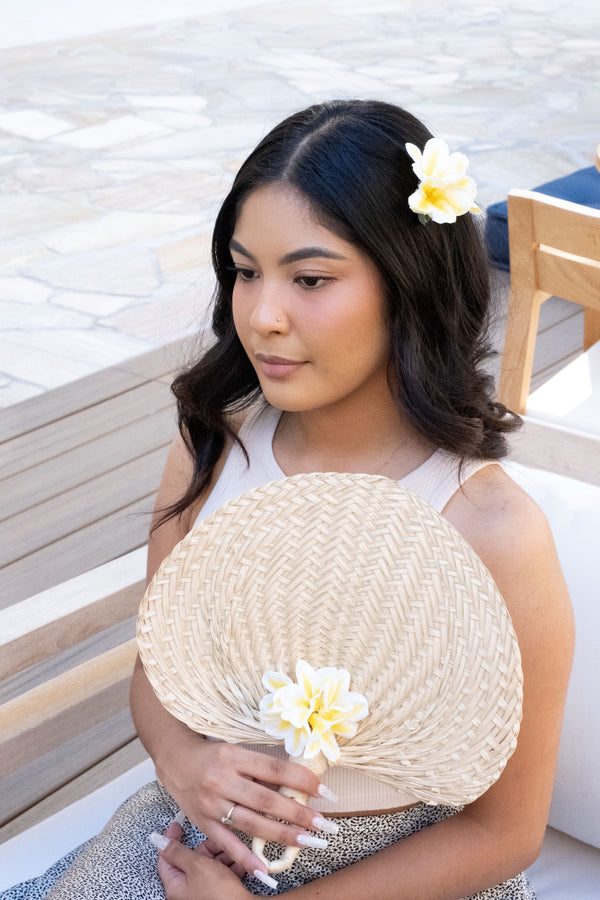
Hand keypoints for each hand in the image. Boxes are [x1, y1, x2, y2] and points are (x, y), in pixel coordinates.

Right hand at [156, 734, 335, 875]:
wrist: (174, 758)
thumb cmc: (211, 753)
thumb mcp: (237, 751)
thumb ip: (261, 770)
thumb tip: (295, 785)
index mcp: (235, 757)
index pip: (275, 769)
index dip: (301, 780)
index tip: (324, 791)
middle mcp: (223, 780)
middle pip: (266, 799)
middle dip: (298, 814)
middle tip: (324, 824)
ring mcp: (212, 803)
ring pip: (251, 823)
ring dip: (282, 835)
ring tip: (307, 841)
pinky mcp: (203, 822)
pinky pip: (227, 843)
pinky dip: (245, 858)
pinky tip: (264, 870)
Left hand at [158, 821, 248, 899]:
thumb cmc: (219, 895)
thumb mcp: (197, 866)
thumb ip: (179, 852)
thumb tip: (162, 843)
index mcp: (176, 886)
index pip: (166, 858)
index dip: (171, 840)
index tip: (176, 827)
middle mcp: (186, 891)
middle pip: (191, 860)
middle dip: (207, 849)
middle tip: (217, 843)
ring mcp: (201, 893)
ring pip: (207, 866)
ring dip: (220, 857)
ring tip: (232, 854)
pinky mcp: (215, 894)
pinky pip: (218, 875)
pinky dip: (227, 867)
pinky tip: (237, 864)